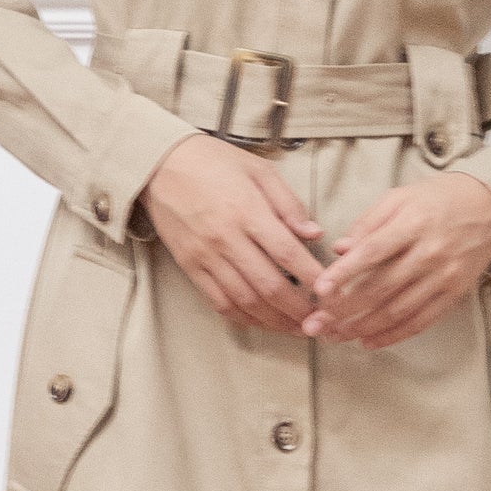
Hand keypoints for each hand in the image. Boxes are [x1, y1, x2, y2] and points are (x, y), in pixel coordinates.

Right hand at [141, 133, 326, 332]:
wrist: (159, 166)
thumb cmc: (213, 162)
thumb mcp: (258, 169)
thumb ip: (288, 203)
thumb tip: (314, 233)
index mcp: (247, 211)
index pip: (288, 253)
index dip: (313, 277)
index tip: (331, 289)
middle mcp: (226, 238)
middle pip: (269, 286)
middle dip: (299, 309)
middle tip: (319, 318)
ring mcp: (206, 257)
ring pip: (246, 302)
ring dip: (275, 321)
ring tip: (297, 328)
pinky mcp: (191, 268)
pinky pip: (220, 303)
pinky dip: (245, 319)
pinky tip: (263, 322)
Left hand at [302, 173, 490, 348]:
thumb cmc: (440, 198)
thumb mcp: (401, 197)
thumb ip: (368, 223)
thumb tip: (339, 249)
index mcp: (413, 223)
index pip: (373, 252)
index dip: (345, 273)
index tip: (320, 290)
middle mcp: (430, 252)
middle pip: (381, 287)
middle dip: (345, 310)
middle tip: (316, 323)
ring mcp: (445, 276)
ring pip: (398, 310)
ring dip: (363, 327)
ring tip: (334, 336)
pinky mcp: (455, 293)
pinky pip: (421, 321)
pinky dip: (393, 335)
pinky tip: (368, 342)